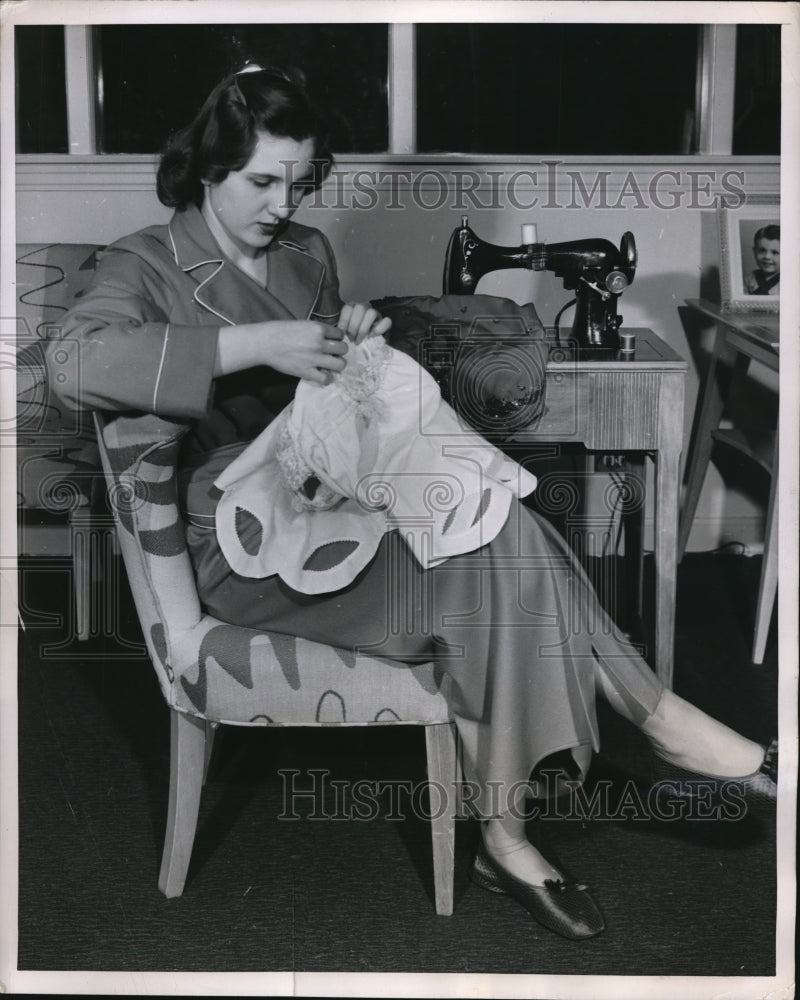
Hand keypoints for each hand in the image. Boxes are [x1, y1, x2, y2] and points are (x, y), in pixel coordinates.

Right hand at [214, 320, 347, 385]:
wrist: (265, 343)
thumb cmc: (280, 331)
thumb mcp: (302, 324)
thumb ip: (317, 331)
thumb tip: (329, 338)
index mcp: (318, 328)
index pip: (340, 334)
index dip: (337, 338)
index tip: (331, 341)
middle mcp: (318, 343)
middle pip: (344, 349)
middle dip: (339, 351)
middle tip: (332, 354)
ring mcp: (314, 358)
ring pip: (340, 364)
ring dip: (337, 364)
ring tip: (330, 364)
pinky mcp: (306, 371)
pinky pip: (326, 378)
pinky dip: (327, 378)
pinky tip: (321, 374)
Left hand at [337, 302, 391, 343]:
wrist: (366, 348)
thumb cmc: (352, 339)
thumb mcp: (343, 333)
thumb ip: (340, 329)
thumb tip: (336, 332)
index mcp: (353, 307)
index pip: (348, 307)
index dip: (344, 321)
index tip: (342, 334)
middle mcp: (364, 308)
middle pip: (360, 308)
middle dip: (354, 326)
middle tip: (351, 339)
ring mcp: (376, 314)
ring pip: (372, 313)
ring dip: (364, 328)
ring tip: (359, 340)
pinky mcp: (386, 322)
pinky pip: (386, 321)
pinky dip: (378, 329)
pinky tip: (371, 337)